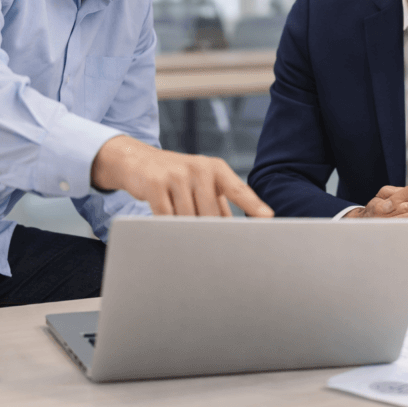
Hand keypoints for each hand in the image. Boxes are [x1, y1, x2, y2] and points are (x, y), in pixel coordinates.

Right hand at [91, 135, 273, 217]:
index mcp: (215, 168)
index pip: (238, 189)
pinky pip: (165, 218)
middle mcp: (198, 169)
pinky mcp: (155, 184)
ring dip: (184, 231)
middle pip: (210, 215)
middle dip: (208, 232)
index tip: (268, 218)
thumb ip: (220, 205)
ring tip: (180, 230)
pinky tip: (165, 225)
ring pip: (187, 219)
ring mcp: (176, 175)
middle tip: (207, 245)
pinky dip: (167, 227)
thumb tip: (239, 232)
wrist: (140, 161)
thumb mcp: (202, 183)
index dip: (253, 204)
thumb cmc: (178, 177)